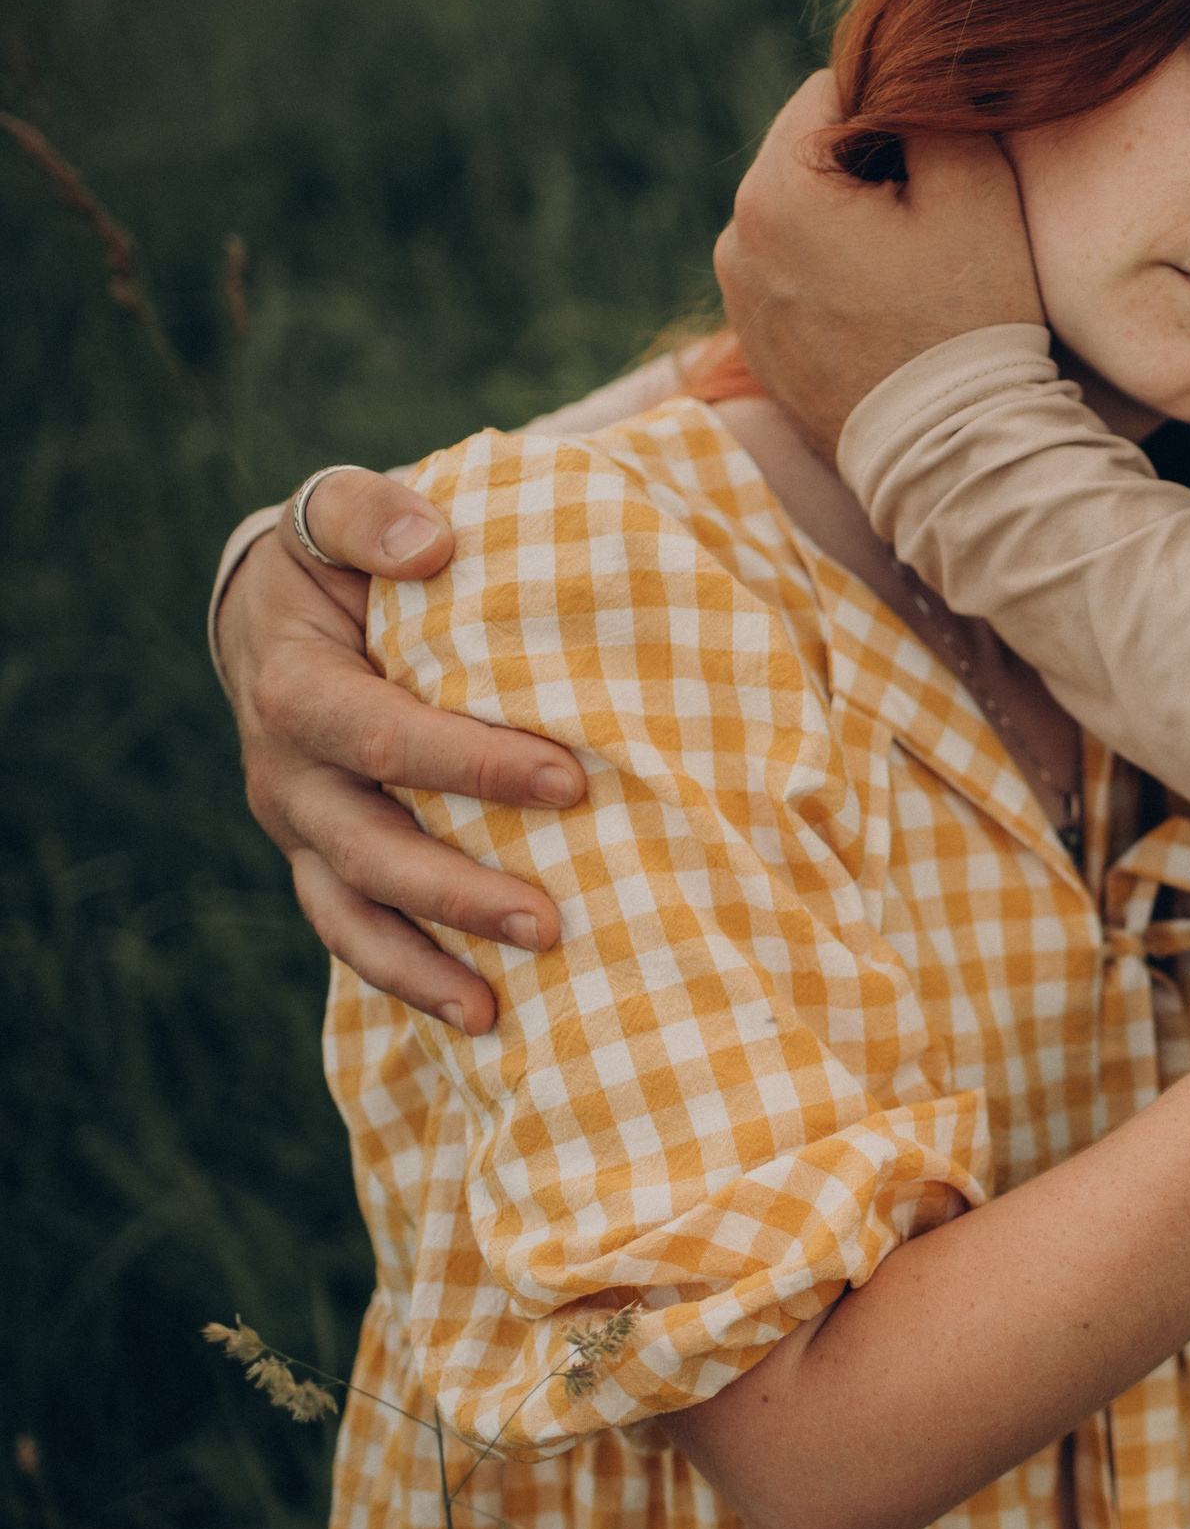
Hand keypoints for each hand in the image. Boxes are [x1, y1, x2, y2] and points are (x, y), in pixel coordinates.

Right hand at [215, 473, 586, 1033]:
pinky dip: (409, 980)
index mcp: (295, 691)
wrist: (280, 611)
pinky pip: (358, 936)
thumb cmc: (336, 559)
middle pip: (368, 851)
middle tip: (550, 922)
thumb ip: (370, 513)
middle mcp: (288, 777)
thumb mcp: (336, 511)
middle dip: (458, 892)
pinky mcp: (325, 865)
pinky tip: (484, 1017)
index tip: (570, 782)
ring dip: (425, 966)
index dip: (471, 766)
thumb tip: (429, 544)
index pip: (382, 738)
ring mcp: (303, 832)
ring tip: (495, 1008)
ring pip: (352, 916)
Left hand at [715, 71, 1042, 454]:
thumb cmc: (966, 322)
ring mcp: (741, 300)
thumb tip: (898, 100)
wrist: (949, 456)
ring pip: (799, 219)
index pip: (828, 95)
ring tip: (905, 285)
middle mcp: (736, 240)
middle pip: (805, 158)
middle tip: (925, 236)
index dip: (892, 121)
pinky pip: (795, 278)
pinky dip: (833, 282)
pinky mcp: (757, 347)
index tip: (931, 181)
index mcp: (775, 191)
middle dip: (863, 176)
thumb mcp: (975, 189)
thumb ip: (927, 113)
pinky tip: (882, 321)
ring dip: (847, 230)